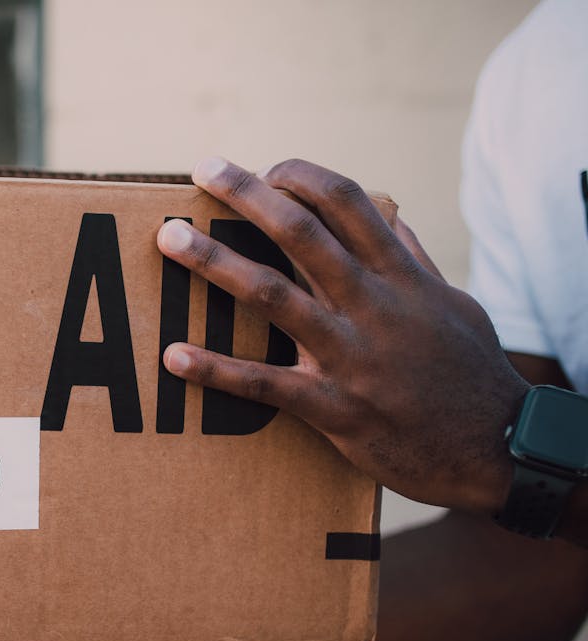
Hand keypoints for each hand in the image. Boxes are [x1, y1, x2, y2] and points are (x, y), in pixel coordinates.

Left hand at [157, 157, 528, 514]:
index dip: (301, 177)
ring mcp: (350, 355)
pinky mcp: (334, 407)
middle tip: (203, 169)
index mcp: (400, 276)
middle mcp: (372, 305)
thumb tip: (390, 217)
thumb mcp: (453, 305)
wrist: (495, 449)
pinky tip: (175, 356)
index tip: (265, 167)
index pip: (348, 204)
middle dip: (248, 195)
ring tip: (169, 239)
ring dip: (215, 263)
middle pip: (301, 233)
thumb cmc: (471, 374)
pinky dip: (216, 368)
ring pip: (273, 295)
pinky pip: (264, 384)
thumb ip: (414, 261)